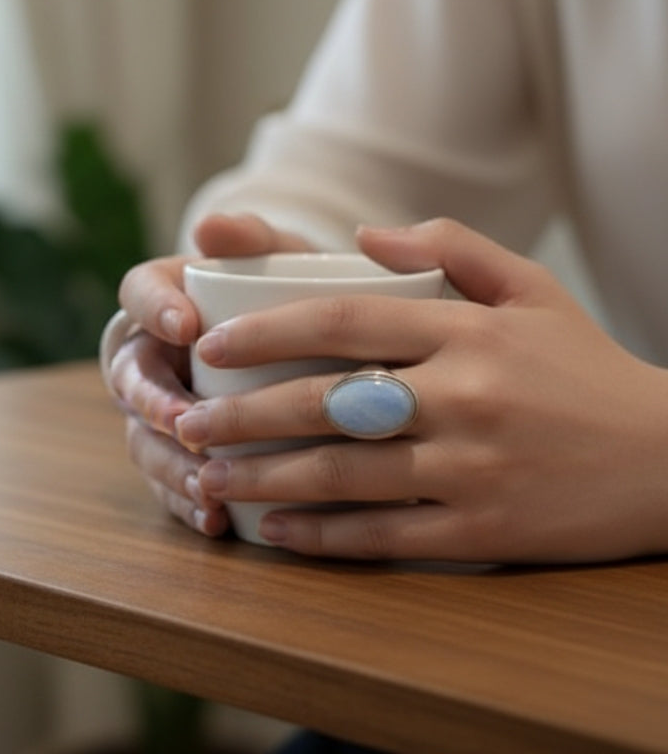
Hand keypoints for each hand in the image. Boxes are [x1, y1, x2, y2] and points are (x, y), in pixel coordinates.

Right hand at [107, 213, 309, 536]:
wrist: (316, 343)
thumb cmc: (288, 291)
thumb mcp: (279, 257)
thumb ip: (251, 237)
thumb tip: (210, 225)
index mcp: (164, 298)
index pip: (137, 292)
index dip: (153, 309)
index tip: (186, 323)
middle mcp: (152, 355)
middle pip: (129, 378)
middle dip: (153, 402)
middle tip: (184, 418)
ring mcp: (162, 411)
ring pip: (143, 439)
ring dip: (169, 465)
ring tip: (205, 485)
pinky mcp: (183, 455)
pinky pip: (170, 484)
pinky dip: (189, 504)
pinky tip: (218, 520)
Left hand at [174, 218, 667, 563]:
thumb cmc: (585, 367)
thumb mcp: (532, 288)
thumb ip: (451, 249)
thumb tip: (363, 236)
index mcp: (465, 332)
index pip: (342, 322)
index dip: (266, 332)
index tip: (212, 347)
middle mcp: (462, 397)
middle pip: (326, 404)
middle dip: (243, 417)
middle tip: (185, 422)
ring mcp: (471, 468)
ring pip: (344, 475)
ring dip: (266, 480)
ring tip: (208, 478)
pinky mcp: (485, 530)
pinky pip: (386, 535)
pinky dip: (324, 536)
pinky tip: (277, 531)